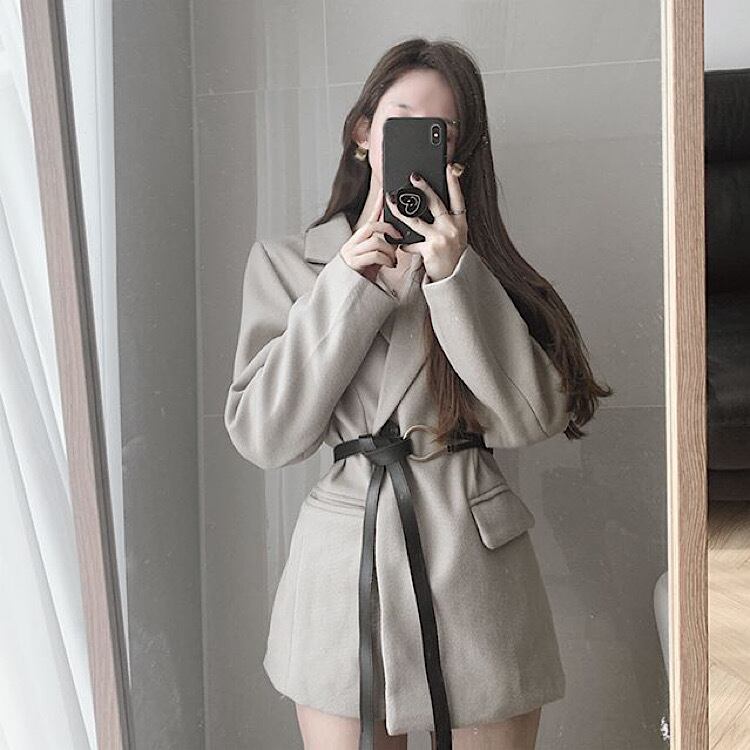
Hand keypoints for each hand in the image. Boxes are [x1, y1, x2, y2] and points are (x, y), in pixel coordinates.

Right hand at [340, 188, 402, 282]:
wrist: (348, 294)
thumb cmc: (364, 275)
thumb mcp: (376, 257)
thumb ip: (384, 245)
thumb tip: (398, 236)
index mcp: (359, 239)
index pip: (370, 217)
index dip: (377, 204)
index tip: (385, 191)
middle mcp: (353, 243)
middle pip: (372, 226)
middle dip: (389, 229)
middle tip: (399, 237)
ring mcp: (352, 253)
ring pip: (375, 240)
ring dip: (389, 249)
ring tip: (393, 259)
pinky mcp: (353, 264)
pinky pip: (374, 255)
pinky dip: (386, 259)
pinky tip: (391, 265)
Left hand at [385, 163, 467, 281]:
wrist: (453, 278)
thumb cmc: (453, 256)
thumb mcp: (456, 236)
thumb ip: (446, 221)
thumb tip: (430, 203)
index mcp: (460, 223)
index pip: (458, 198)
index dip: (454, 183)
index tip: (449, 168)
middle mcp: (452, 228)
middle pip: (435, 203)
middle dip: (423, 187)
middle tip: (413, 176)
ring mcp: (440, 238)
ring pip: (416, 220)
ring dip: (400, 210)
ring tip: (391, 200)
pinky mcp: (429, 249)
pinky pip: (411, 242)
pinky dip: (404, 243)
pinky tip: (398, 242)